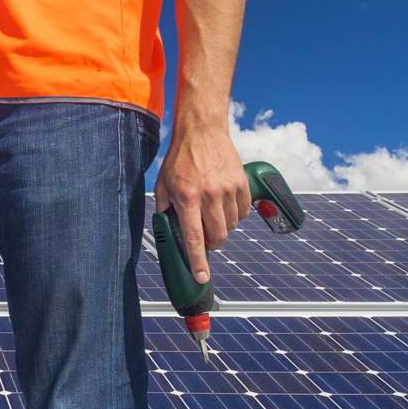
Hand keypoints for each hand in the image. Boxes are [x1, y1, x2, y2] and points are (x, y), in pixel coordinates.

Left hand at [154, 125, 250, 284]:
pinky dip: (235, 214)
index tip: (202, 277)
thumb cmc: (180, 157)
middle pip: (218, 237)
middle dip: (212, 243)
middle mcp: (209, 195)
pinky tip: (225, 202)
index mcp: (187, 197)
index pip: (194, 238)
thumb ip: (164, 209)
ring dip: (223, 226)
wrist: (202, 131)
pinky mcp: (242, 184)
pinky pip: (243, 213)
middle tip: (206, 235)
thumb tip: (167, 231)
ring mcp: (228, 189)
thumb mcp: (163, 183)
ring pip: (232, 226)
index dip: (198, 261)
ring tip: (213, 211)